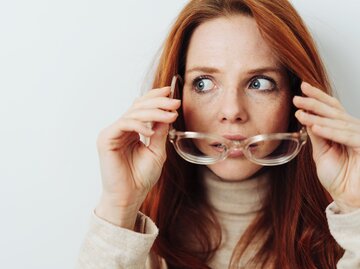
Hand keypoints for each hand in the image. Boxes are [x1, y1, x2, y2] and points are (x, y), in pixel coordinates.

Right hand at [95, 86, 180, 226]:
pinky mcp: (106, 138)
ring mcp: (113, 132)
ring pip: (133, 113)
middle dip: (158, 102)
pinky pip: (124, 124)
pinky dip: (139, 125)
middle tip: (174, 103)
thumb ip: (159, 132)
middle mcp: (122, 128)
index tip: (170, 92)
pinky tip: (150, 132)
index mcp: (132, 130)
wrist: (130, 196)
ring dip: (154, 112)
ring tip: (170, 115)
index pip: (142, 107)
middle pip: (139, 106)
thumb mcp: (156, 150)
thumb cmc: (141, 177)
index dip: (155, 97)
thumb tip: (167, 113)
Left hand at [293, 82, 359, 212]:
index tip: (302, 88)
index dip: (318, 98)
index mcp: (343, 130)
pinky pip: (346, 136)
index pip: (331, 109)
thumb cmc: (338, 177)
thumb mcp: (322, 152)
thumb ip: (317, 135)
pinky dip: (330, 131)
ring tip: (300, 111)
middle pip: (333, 112)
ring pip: (337, 122)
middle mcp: (353, 130)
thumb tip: (307, 118)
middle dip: (314, 103)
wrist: (347, 197)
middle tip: (297, 97)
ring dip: (317, 116)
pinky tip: (315, 126)